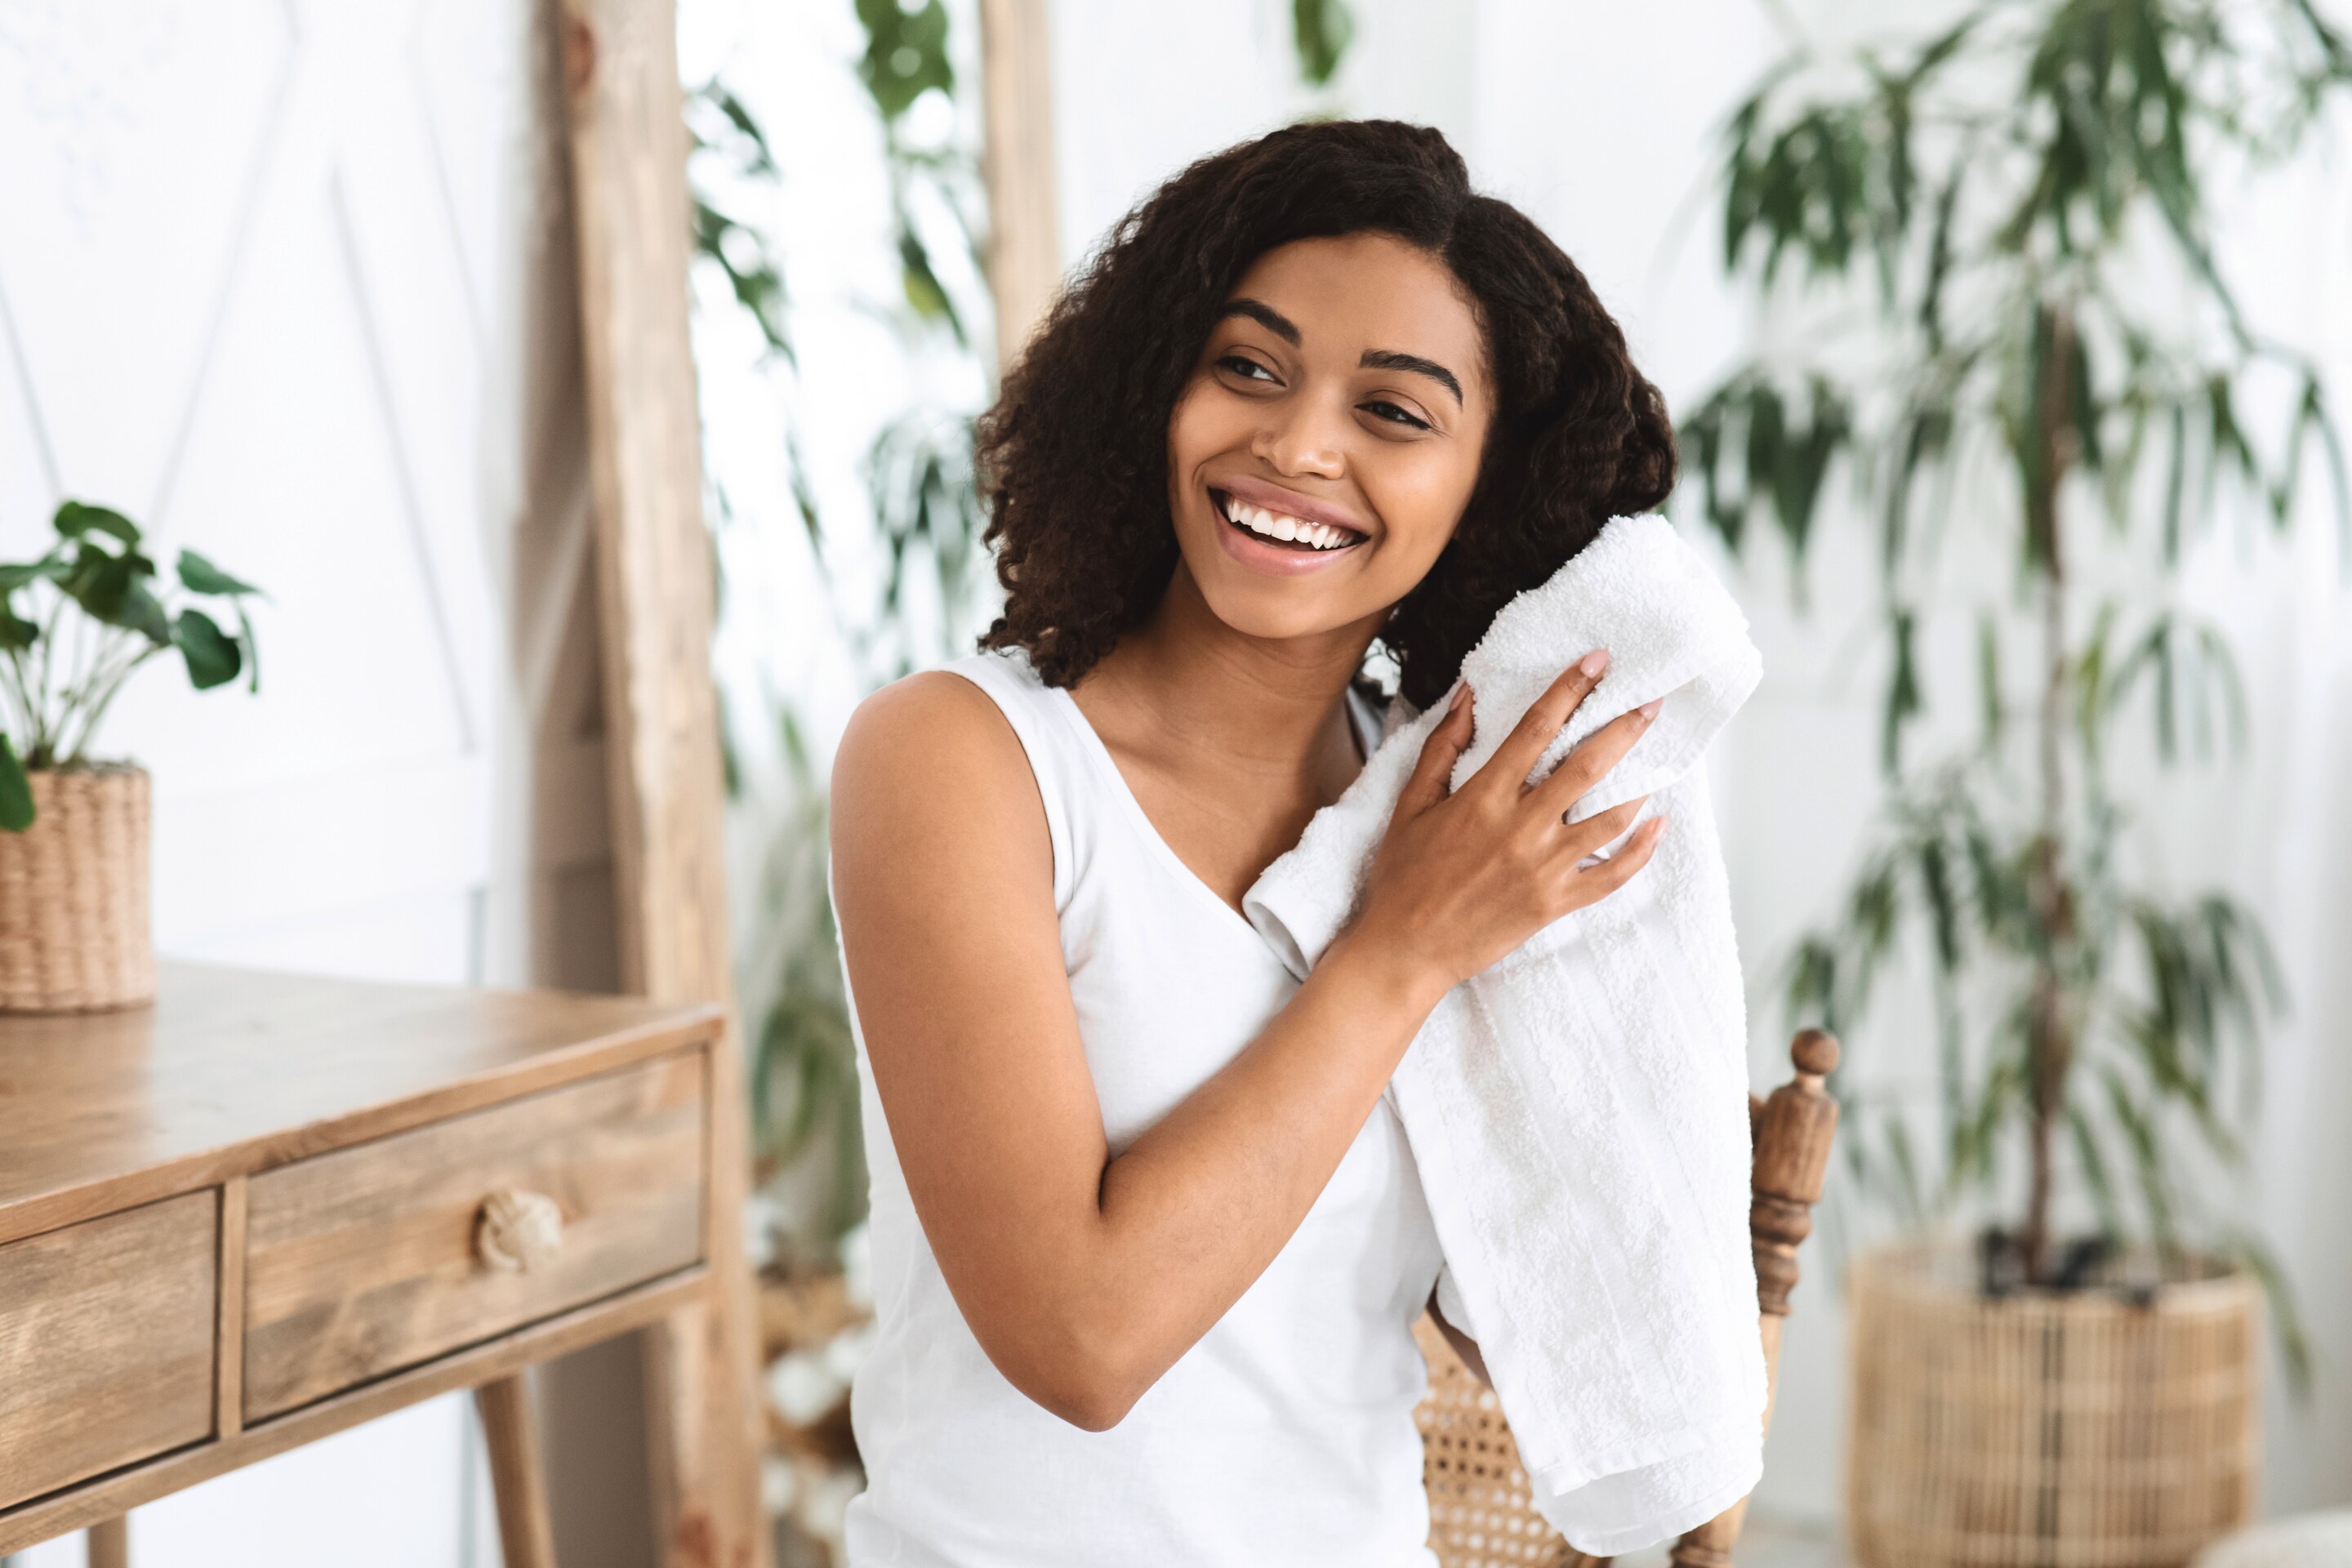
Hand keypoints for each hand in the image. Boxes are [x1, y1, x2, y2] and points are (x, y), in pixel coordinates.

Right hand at [1341, 651, 1666, 1000]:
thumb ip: (1443, 747)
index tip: (1598, 661)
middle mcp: (1521, 827)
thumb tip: (1467, 696)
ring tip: (1658, 759)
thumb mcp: (1411, 804)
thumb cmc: (1403, 878)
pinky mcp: (1556, 903)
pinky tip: (1657, 824)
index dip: (1571, 688)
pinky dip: (1641, 849)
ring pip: (1610, 817)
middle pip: (1588, 765)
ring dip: (1639, 782)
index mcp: (1485, 797)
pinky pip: (1613, 874)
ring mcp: (1544, 868)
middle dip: (1625, 727)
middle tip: (1652, 703)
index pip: (1537, 727)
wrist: (1406, 950)